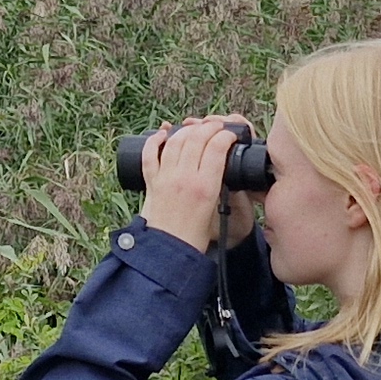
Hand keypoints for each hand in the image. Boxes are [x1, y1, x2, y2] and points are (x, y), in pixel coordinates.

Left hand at [137, 117, 242, 253]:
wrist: (169, 251)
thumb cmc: (194, 237)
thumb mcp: (217, 210)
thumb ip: (220, 187)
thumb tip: (222, 166)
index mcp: (205, 187)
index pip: (217, 147)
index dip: (226, 136)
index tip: (231, 135)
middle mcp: (184, 178)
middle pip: (196, 139)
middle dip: (209, 128)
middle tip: (216, 128)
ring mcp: (165, 178)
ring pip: (174, 142)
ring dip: (186, 131)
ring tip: (195, 128)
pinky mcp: (151, 182)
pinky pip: (150, 154)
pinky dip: (154, 141)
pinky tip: (162, 134)